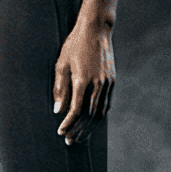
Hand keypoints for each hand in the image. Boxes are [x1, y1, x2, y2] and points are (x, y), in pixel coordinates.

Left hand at [52, 22, 114, 145]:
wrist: (96, 30)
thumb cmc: (74, 45)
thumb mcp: (61, 64)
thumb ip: (60, 88)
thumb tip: (58, 110)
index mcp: (82, 80)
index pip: (76, 110)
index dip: (68, 124)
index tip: (61, 132)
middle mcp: (97, 84)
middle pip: (89, 115)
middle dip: (79, 130)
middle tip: (70, 141)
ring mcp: (107, 83)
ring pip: (100, 112)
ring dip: (90, 127)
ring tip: (81, 136)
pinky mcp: (112, 81)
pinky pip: (106, 103)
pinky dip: (99, 116)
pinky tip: (93, 123)